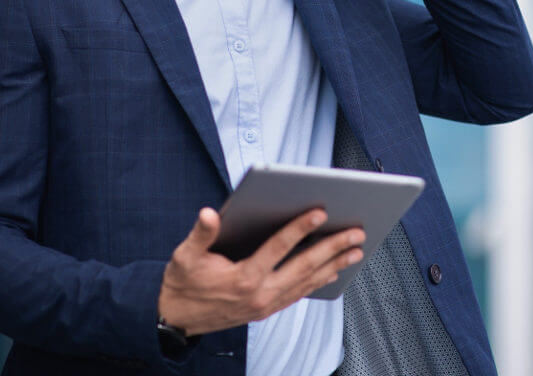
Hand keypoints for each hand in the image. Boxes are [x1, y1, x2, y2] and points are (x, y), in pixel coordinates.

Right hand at [157, 207, 363, 335]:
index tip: (320, 212)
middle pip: (304, 267)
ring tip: (357, 250)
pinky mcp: (268, 309)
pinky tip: (335, 270)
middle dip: (333, 248)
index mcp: (243, 278)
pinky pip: (300, 293)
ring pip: (308, 282)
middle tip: (357, 232)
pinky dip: (320, 281)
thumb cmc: (182, 283)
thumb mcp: (184, 256)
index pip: (277, 248)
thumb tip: (209, 213)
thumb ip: (201, 234)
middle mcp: (260, 293)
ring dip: (334, 265)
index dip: (299, 228)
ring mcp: (267, 304)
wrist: (175, 320)